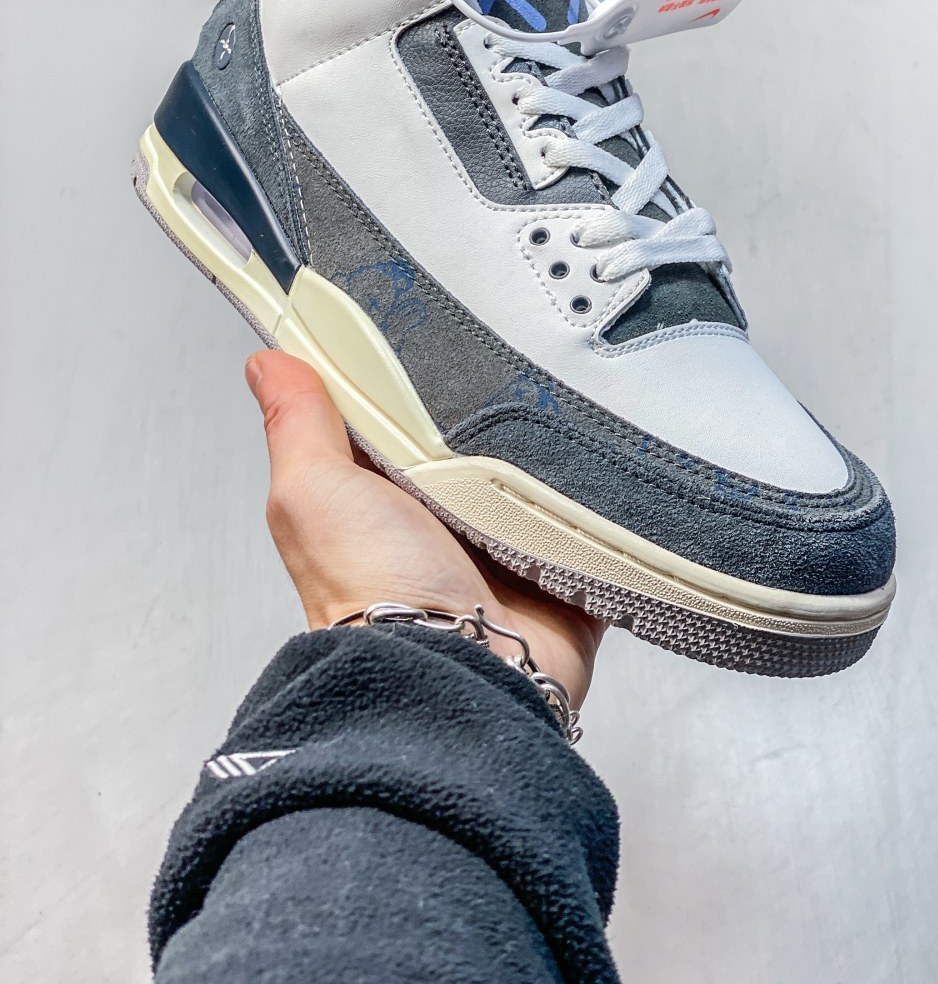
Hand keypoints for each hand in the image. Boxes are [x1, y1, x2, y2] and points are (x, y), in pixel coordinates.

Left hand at [246, 352, 604, 707]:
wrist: (453, 670)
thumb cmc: (372, 591)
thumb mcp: (314, 490)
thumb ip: (296, 424)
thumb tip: (266, 364)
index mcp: (381, 498)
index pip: (399, 420)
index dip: (412, 378)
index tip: (435, 329)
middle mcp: (440, 525)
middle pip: (477, 446)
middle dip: (500, 414)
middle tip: (517, 370)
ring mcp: (503, 552)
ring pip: (539, 482)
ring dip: (553, 459)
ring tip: (568, 414)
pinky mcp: (560, 577)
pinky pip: (594, 529)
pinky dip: (603, 509)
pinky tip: (609, 473)